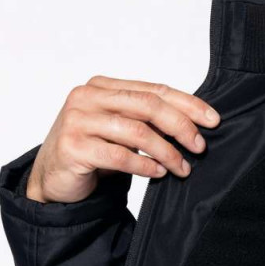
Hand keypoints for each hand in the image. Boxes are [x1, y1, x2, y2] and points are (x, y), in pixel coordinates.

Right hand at [25, 77, 220, 203]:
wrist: (51, 179)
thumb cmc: (90, 154)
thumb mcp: (118, 131)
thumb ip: (144, 121)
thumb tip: (191, 126)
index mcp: (102, 86)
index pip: (153, 90)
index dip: (187, 104)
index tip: (212, 120)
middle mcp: (88, 97)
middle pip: (147, 106)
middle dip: (180, 126)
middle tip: (200, 147)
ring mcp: (78, 120)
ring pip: (136, 132)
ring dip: (166, 152)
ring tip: (182, 168)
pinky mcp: (73, 146)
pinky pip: (118, 156)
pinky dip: (144, 166)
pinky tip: (158, 174)